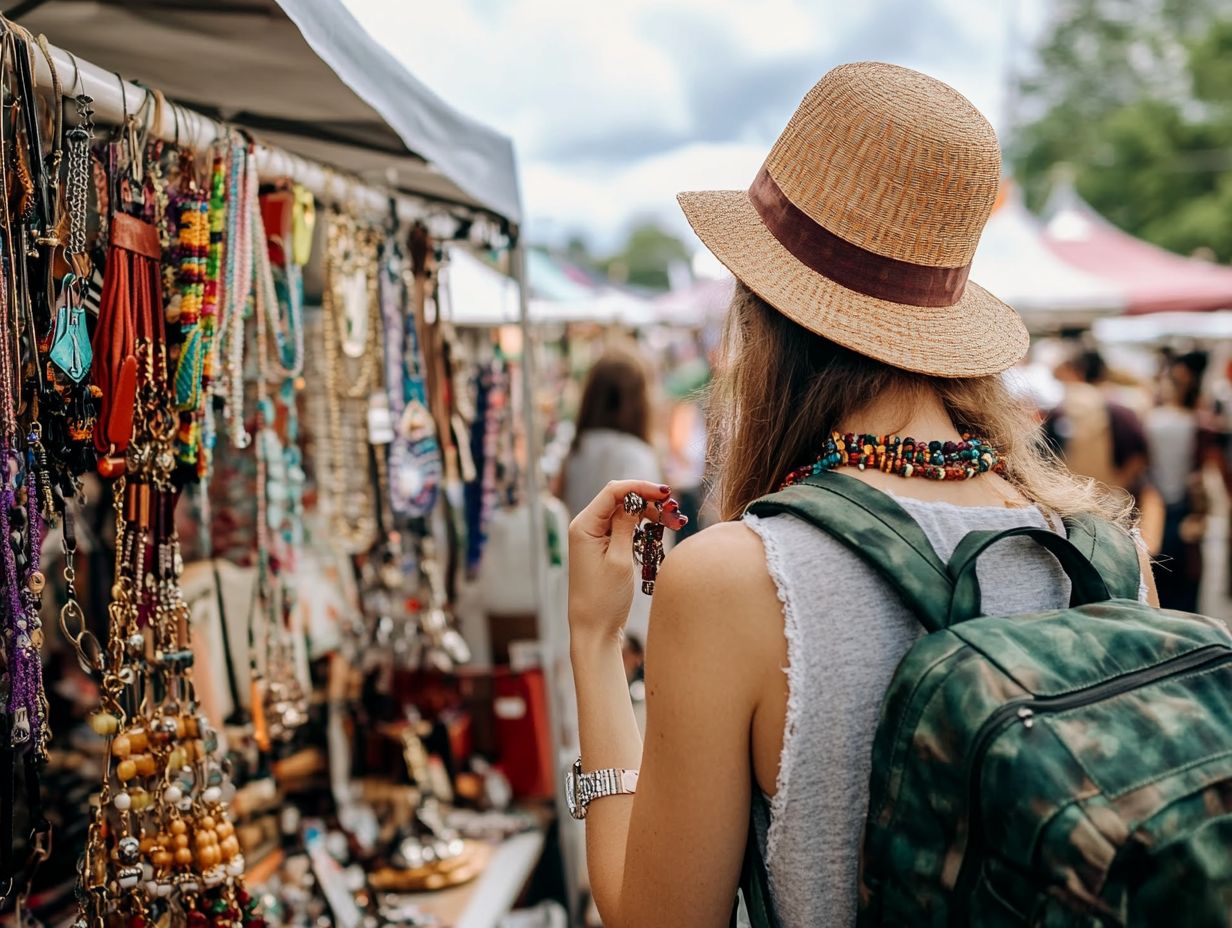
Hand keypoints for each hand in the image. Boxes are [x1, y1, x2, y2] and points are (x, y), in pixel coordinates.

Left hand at [568, 480, 687, 646]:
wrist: (594, 630)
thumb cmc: (604, 599)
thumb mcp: (619, 559)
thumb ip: (626, 525)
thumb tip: (635, 500)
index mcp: (583, 526)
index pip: (613, 491)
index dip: (640, 487)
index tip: (665, 493)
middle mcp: (585, 527)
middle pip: (619, 499)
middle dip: (647, 500)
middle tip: (674, 509)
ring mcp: (594, 537)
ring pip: (624, 513)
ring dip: (648, 513)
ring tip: (672, 521)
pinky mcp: (603, 548)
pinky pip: (623, 528)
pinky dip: (641, 527)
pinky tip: (659, 530)